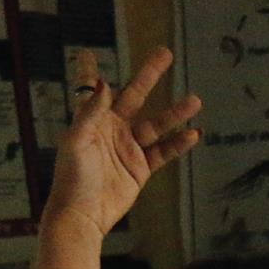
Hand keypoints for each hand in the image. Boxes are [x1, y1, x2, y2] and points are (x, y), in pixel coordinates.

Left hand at [40, 48, 200, 241]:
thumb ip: (90, 113)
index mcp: (92, 121)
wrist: (83, 216)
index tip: (85, 52)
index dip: (87, 71)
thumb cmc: (73, 179)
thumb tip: (104, 84)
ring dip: (175, 113)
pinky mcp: (140, 168)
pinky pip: (163, 152)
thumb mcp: (76, 143)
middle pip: (133, 95)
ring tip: (195, 100)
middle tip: (165, 52)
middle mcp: (111, 130)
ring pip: (156, 124)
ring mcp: (128, 148)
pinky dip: (178, 144)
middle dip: (149, 74)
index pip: (89, 90)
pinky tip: (192, 134)